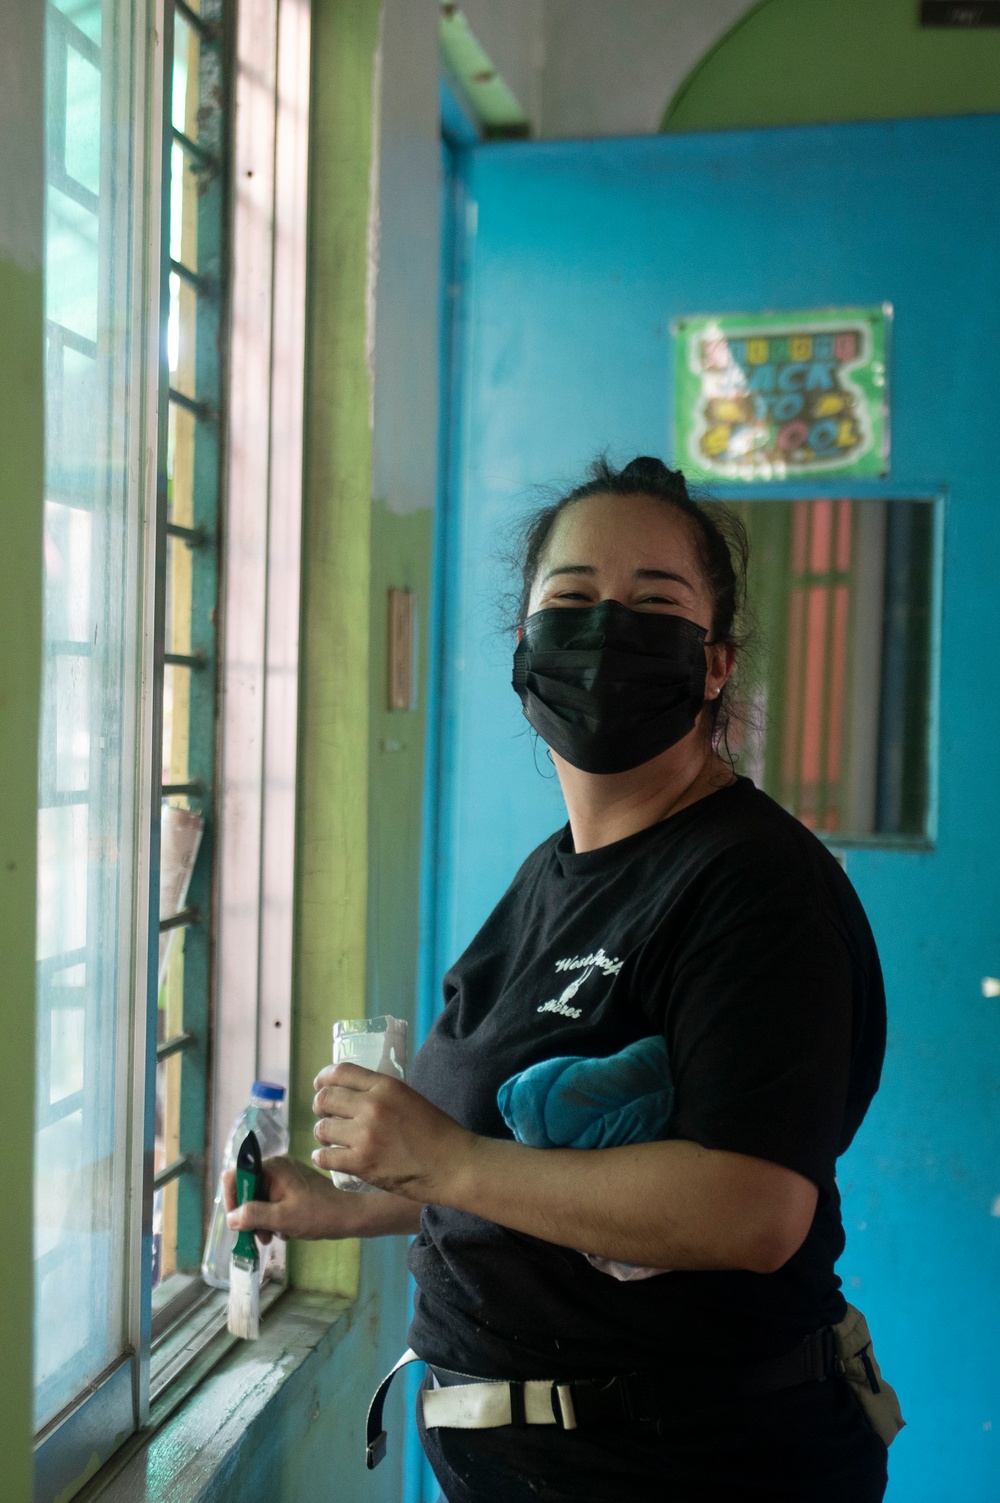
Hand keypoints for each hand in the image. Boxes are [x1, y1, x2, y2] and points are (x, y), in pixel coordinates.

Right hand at [224, 1154, 363, 1243]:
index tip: (236, 1224)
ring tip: (272, 1237)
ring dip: (261, 1221)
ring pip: (259, 1198)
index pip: (236, 1175)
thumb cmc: (318, 1214)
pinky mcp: (293, 1187)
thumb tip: (230, 1218)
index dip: (232, 1200)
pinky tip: (284, 1231)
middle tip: (257, 1237)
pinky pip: (272, 1201)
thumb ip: (254, 1216)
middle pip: (247, 1189)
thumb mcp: (282, 1218)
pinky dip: (273, 1218)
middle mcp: (277, 1167)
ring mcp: (285, 1176)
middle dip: (249, 1215)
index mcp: (273, 1167)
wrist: (349, 1215)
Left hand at [312, 1063, 476, 1200]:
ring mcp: (365, 1135)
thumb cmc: (437, 1132)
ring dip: (322, 1133)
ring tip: (330, 1139)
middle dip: (320, 1107)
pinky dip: (322, 1157)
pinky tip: (328, 1157)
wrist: (453, 1165)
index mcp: (386, 1085)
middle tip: (325, 1115)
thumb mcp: (410, 1098)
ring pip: (322, 1128)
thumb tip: (353, 1095)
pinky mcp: (362, 1163)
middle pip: (326, 1098)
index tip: (320, 1085)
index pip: (341, 1072)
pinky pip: (325, 1156)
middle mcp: (372, 1105)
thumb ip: (381, 1094)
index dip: (324, 1077)